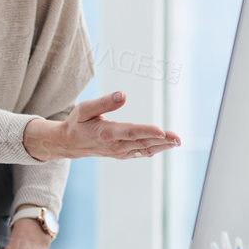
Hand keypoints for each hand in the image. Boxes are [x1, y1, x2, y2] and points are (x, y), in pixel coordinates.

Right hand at [23, 91, 179, 161]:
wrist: (69, 144)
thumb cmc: (77, 123)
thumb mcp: (85, 109)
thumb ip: (104, 102)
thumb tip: (123, 95)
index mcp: (106, 133)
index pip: (131, 132)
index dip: (147, 132)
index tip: (162, 131)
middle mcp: (115, 145)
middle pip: (142, 142)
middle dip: (162, 140)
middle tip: (179, 138)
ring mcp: (119, 152)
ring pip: (144, 149)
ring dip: (162, 146)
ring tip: (177, 142)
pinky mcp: (121, 154)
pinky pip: (141, 152)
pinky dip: (154, 149)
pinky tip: (165, 145)